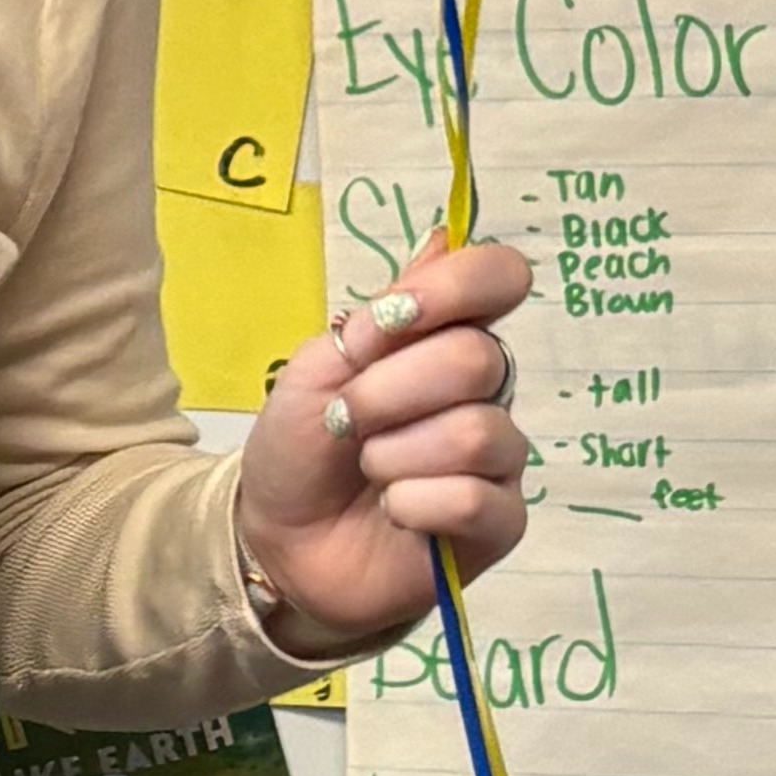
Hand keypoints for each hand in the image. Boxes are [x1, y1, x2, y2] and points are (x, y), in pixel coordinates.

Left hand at [231, 242, 534, 661]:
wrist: (278, 540)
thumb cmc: (301, 446)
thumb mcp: (318, 367)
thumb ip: (384, 314)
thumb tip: (446, 235)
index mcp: (444, 338)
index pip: (498, 278)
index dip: (458, 286)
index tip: (395, 315)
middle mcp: (484, 391)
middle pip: (477, 360)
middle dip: (390, 391)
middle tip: (347, 419)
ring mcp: (497, 458)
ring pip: (475, 432)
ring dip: (395, 454)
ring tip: (367, 470)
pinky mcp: (497, 522)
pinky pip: (476, 498)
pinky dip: (414, 503)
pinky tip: (394, 512)